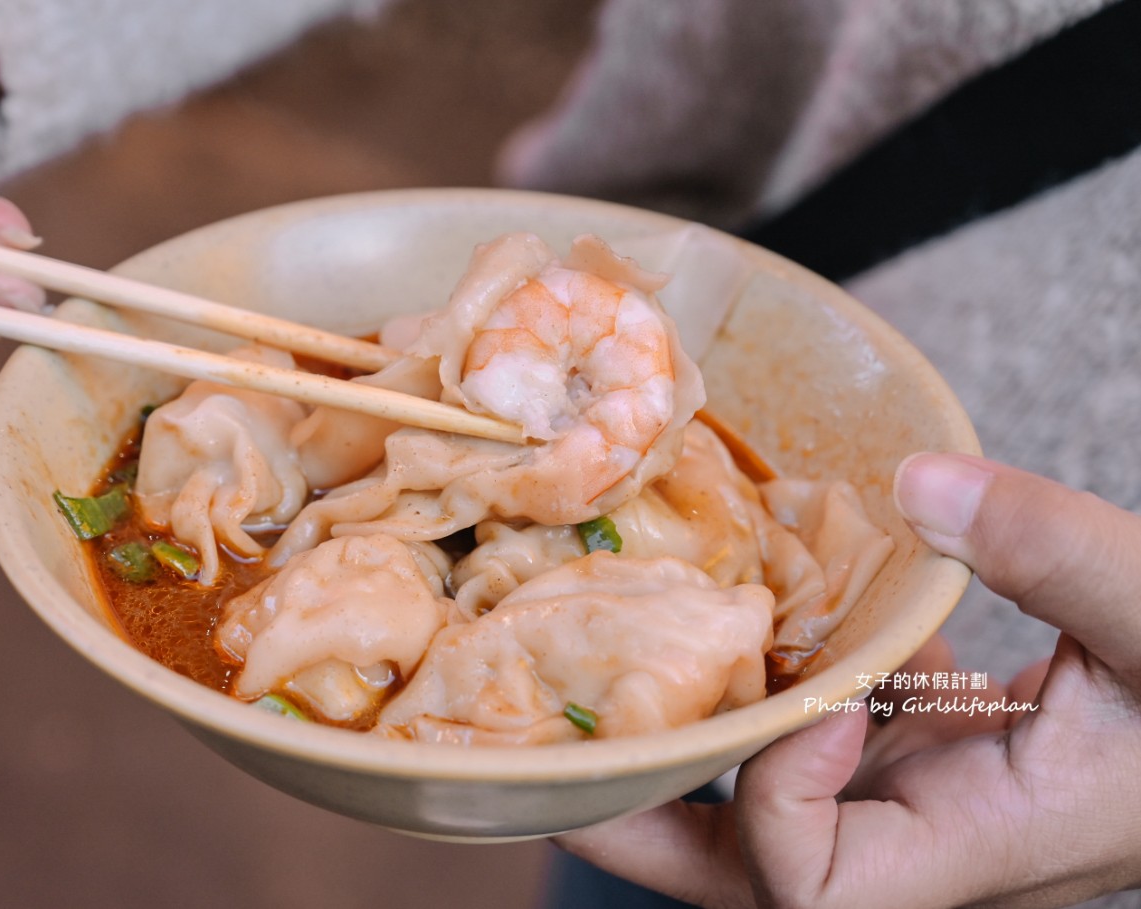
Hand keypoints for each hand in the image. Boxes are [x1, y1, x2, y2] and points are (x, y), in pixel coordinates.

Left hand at [557, 453, 1140, 907]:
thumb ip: (1054, 550)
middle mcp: (927, 846)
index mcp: (985, 848)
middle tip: (555, 734)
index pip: (817, 887)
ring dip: (681, 744)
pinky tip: (752, 608)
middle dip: (638, 817)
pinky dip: (764, 686)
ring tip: (609, 659)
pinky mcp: (919, 759)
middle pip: (744, 878)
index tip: (813, 684)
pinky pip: (812, 741)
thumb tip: (920, 486)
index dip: (775, 794)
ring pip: (761, 816)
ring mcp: (914, 803)